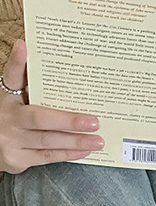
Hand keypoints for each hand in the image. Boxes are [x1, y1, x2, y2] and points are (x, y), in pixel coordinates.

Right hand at [0, 40, 104, 174]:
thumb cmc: (10, 117)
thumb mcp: (11, 96)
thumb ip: (22, 77)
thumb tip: (27, 46)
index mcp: (6, 98)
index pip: (11, 77)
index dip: (17, 62)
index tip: (24, 46)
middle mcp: (8, 118)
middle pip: (39, 118)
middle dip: (68, 121)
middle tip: (94, 122)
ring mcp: (12, 140)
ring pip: (47, 141)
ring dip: (75, 141)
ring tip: (97, 139)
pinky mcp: (17, 158)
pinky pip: (47, 156)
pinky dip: (67, 153)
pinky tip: (84, 150)